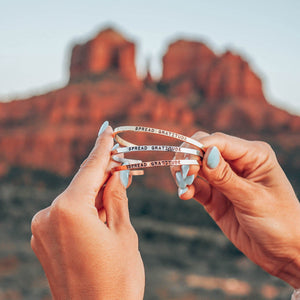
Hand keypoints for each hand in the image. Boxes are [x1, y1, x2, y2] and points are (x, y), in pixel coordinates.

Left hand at [31, 123, 144, 299]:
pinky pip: (66, 214)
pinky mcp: (43, 240)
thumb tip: (116, 173)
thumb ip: (116, 197)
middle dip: (102, 172)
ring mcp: (41, 229)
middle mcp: (48, 215)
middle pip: (81, 183)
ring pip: (74, 198)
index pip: (90, 169)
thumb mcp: (123, 233)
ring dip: (94, 192)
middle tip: (122, 161)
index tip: (108, 131)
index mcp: (69, 210)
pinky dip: (84, 208)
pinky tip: (101, 211)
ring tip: (117, 189)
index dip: (102, 148)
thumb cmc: (117, 280)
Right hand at [172, 131, 299, 287]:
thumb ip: (225, 177)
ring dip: (183, 172)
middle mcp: (237, 163)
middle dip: (188, 157)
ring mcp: (224, 179)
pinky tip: (184, 195)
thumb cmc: (280, 223)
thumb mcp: (253, 199)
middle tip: (182, 174)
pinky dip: (186, 188)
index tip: (187, 163)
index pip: (219, 141)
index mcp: (254, 155)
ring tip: (182, 185)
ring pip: (195, 165)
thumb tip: (205, 154)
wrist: (284, 253)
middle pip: (203, 148)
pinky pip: (195, 186)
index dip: (199, 148)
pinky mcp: (214, 196)